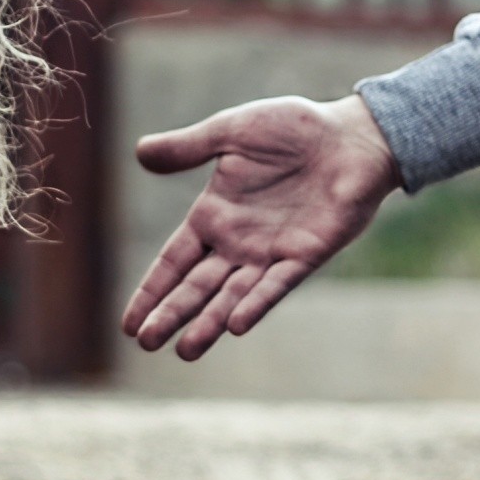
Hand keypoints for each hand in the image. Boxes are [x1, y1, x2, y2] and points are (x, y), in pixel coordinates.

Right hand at [122, 96, 402, 360]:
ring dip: (208, 323)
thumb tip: (139, 153)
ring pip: (231, 296)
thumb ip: (188, 147)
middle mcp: (238, 242)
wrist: (352, 136)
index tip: (127, 323)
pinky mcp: (305, 255)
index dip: (151, 290)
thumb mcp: (231, 131)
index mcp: (214, 216)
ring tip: (185, 351)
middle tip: (145, 341)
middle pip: (196, 287)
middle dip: (171, 313)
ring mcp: (271, 253)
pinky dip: (256, 304)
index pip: (174, 261)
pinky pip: (276, 285)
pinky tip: (235, 325)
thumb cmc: (294, 129)